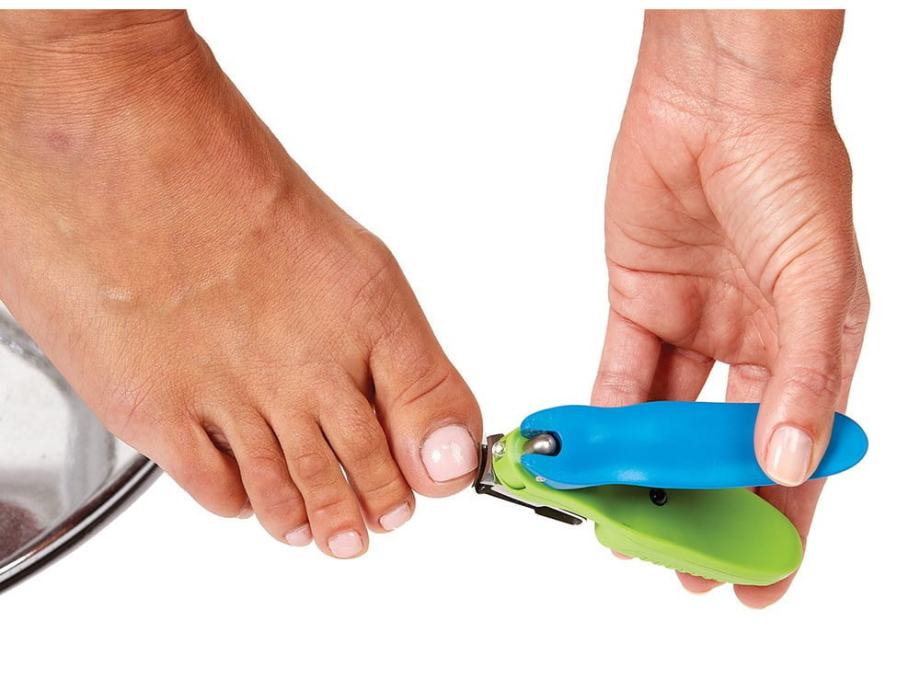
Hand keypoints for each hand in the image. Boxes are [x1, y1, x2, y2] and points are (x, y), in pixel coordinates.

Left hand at [595, 10, 867, 605]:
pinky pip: (619, 373)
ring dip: (644, 469)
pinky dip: (603, 414)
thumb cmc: (789, 172)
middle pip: (725, 449)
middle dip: (702, 508)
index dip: (780, 525)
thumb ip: (804, 375)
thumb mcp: (817, 281)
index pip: (799, 457)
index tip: (756, 584)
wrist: (718, 100)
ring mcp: (695, 327)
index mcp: (813, 348)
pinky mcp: (639, 302)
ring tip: (620, 520)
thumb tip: (792, 463)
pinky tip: (590, 452)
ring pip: (666, 419)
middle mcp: (755, 346)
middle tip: (675, 564)